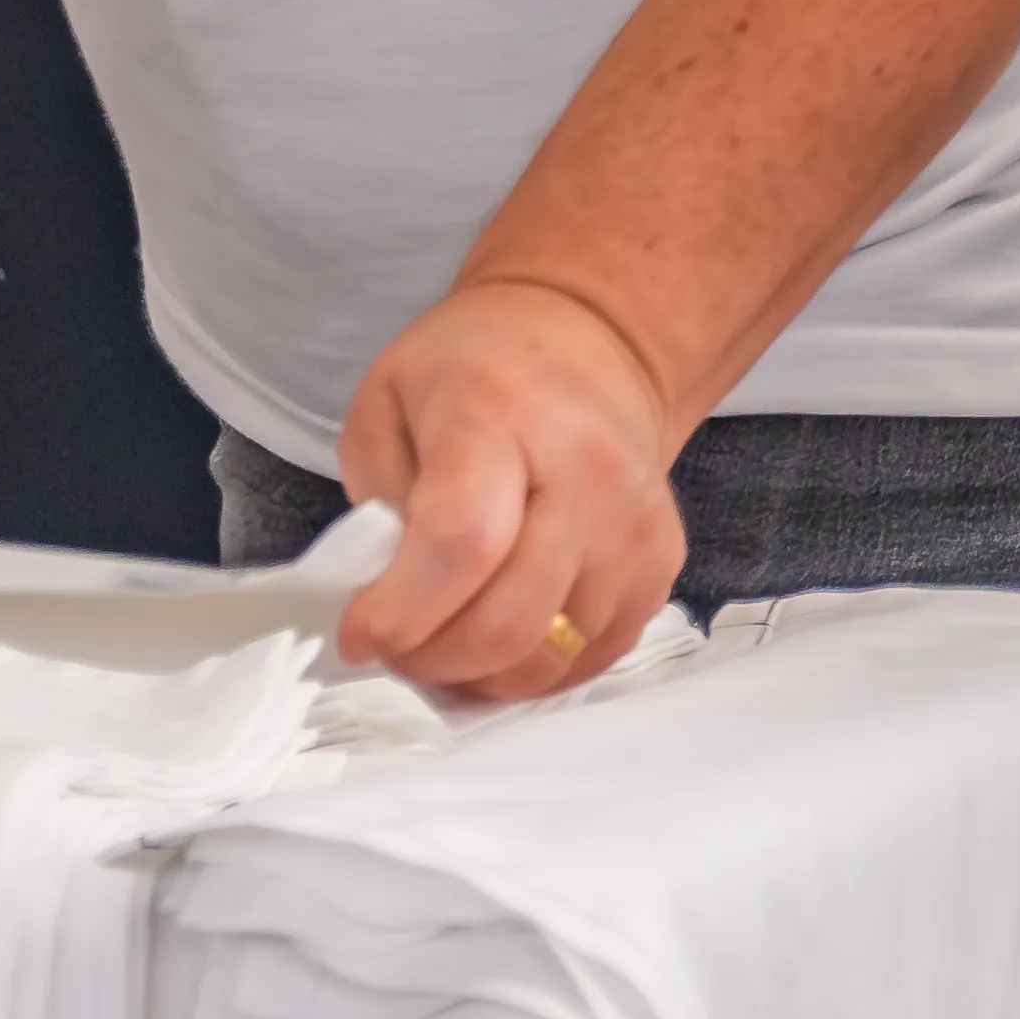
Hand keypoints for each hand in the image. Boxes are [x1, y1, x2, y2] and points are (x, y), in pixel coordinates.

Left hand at [334, 274, 684, 698]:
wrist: (589, 342)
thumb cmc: (471, 370)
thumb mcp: (385, 401)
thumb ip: (378, 502)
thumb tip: (390, 600)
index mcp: (500, 415)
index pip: (461, 542)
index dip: (403, 611)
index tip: (359, 636)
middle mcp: (587, 472)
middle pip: (512, 621)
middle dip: (435, 660)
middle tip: (396, 651)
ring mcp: (634, 524)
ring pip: (554, 657)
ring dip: (483, 676)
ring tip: (442, 645)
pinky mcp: (661, 564)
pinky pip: (594, 657)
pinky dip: (535, 669)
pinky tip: (498, 637)